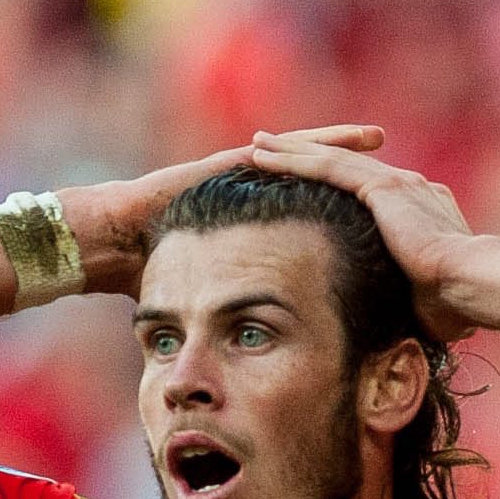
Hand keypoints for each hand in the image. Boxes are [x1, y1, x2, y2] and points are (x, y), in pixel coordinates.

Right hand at [60, 124, 386, 295]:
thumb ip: (223, 317)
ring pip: (301, 158)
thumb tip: (238, 361)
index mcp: (245, 229)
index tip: (364, 219)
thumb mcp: (202, 300)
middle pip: (308, 181)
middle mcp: (249, 199)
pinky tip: (348, 137)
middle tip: (388, 170)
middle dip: (345, 174)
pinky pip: (283, 151)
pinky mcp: (230, 166)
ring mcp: (239, 178)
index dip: (331, 214)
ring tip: (378, 140)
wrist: (111, 244)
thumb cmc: (145, 275)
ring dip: (340, 148)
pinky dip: (316, 142)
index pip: (298, 216)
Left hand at [248, 131, 477, 340]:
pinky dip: (293, 160)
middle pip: (346, 165)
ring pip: (331, 159)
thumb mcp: (423, 300)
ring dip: (291, 152)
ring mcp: (396, 184)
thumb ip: (405, 300)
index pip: (368, 191)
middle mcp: (408, 188)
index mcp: (419, 210)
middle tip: (272, 152)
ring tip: (257, 146)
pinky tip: (262, 156)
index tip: (310, 187)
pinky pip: (327, 167)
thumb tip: (396, 329)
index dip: (335, 186)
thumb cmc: (454, 305)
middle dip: (307, 157)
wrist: (472, 285)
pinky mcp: (381, 189)